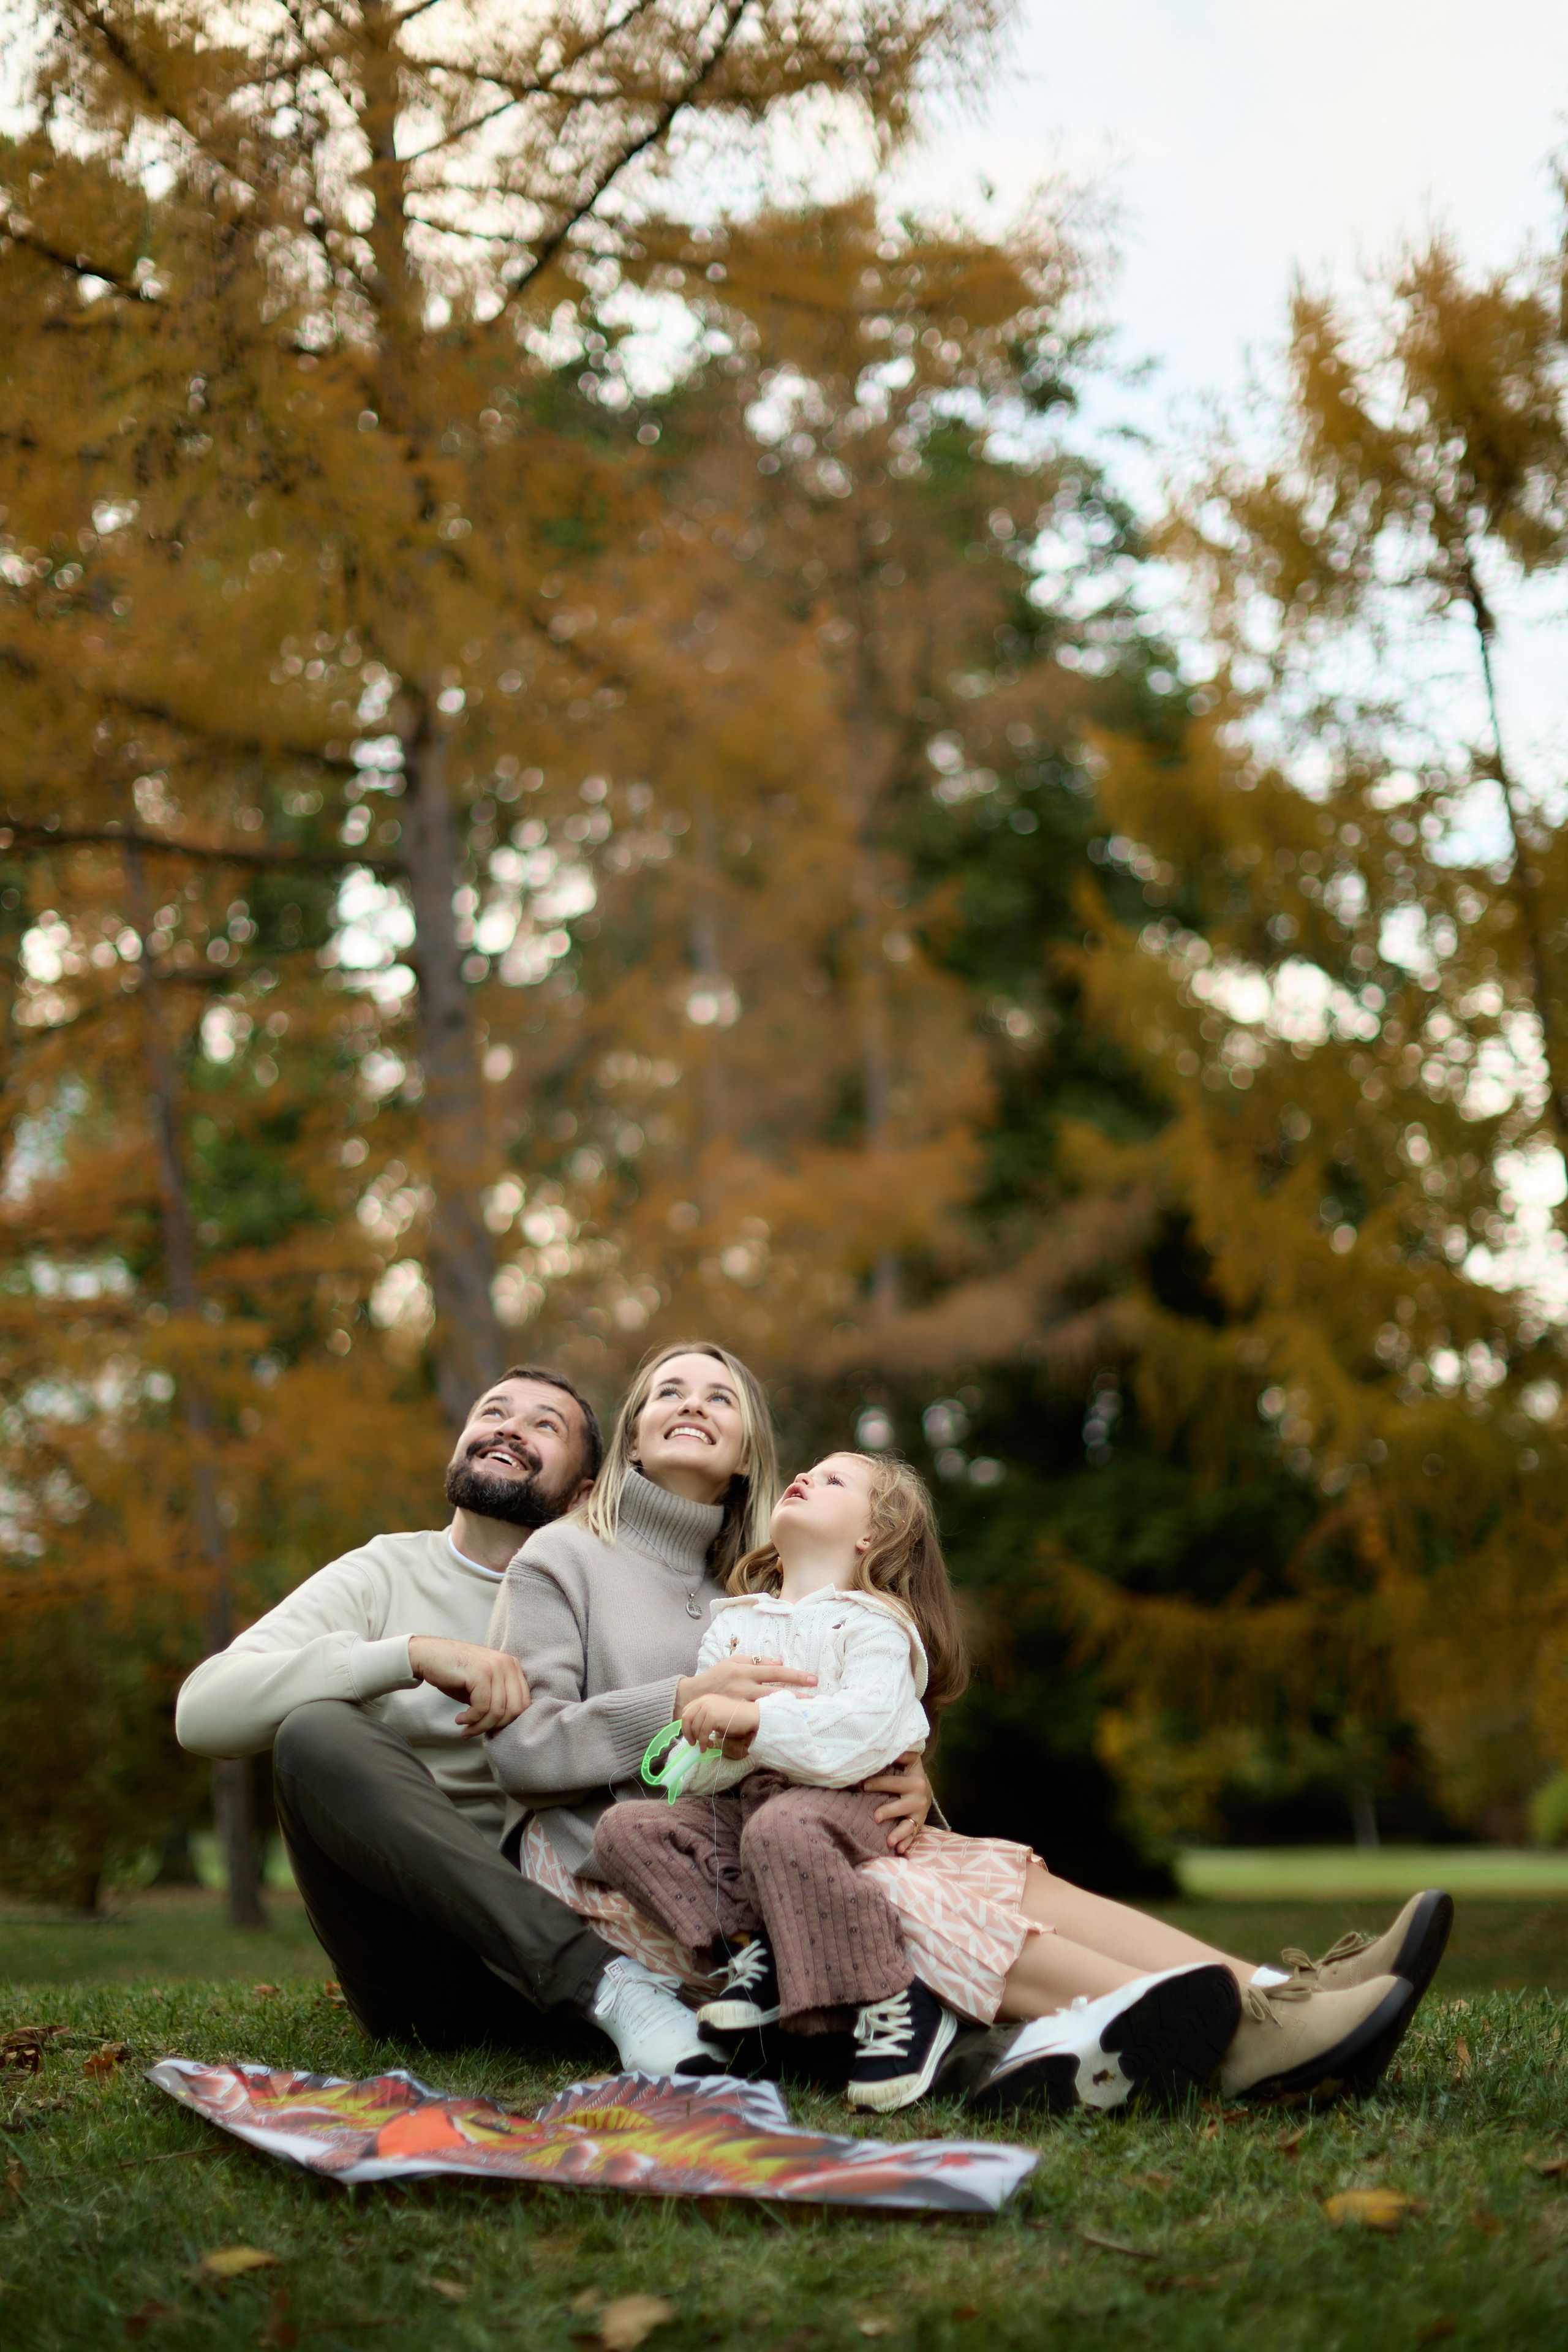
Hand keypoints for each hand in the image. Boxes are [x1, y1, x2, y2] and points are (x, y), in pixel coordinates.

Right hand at [407, 1637, 529, 1735]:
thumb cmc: (455, 1674)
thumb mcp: (482, 1687)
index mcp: (512, 1665)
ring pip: (497, 1711)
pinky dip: (471, 1719)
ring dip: (479, 1726)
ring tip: (465, 1729)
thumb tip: (504, 1728)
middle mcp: (507, 1664)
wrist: (428, 1655)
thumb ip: (497, 1701)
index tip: (492, 1732)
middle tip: (477, 1732)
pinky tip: (460, 1719)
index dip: (509, 1723)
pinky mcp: (479, 1673)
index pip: (524, 1703)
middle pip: (514, 1709)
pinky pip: (482, 1708)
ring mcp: (494, 1667)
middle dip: (495, 1727)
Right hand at [673, 1655, 815, 1714]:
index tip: (813, 1680)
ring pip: (767, 1706)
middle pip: (775, 1691)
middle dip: (796, 1696)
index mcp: (745, 1670)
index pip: (775, 1672)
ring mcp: (738, 1703)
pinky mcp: (733, 1716)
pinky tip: (782, 1723)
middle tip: (816, 1701)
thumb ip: (756, 1661)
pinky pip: (754, 1718)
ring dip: (786, 1709)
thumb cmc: (716, 1676)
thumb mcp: (733, 1662)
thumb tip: (780, 1661)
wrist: (692, 1696)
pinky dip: (769, 1720)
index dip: (795, 1676)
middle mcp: (743, 1686)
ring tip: (805, 1713)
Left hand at [681, 1693, 759, 1758]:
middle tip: (692, 1743)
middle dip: (687, 1733)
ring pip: (694, 1727)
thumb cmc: (736, 1717)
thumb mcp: (717, 1713)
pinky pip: (702, 1733)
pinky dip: (703, 1742)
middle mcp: (704, 1701)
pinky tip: (708, 1746)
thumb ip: (705, 1717)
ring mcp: (708, 1708)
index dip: (685, 1725)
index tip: (689, 1735)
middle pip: (686, 1718)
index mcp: (704, 1699)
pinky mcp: (713, 1717)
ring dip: (698, 1740)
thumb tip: (693, 1731)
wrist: (751, 1715)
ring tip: (705, 1746)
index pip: (686, 1711)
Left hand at [863, 1751, 930, 1855]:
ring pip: (909, 1825)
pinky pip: (913, 1835)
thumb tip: (891, 1746)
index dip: (879, 1783)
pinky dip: (906, 1843)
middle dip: (889, 1811)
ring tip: (888, 1841)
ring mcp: (919, 1813)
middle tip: (875, 1817)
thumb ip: (903, 1754)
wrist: (925, 1787)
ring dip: (899, 1833)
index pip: (894, 1782)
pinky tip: (899, 1850)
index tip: (863, 1785)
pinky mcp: (918, 1824)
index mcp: (915, 1780)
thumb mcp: (910, 1761)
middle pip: (902, 1806)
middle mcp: (919, 1797)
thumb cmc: (909, 1772)